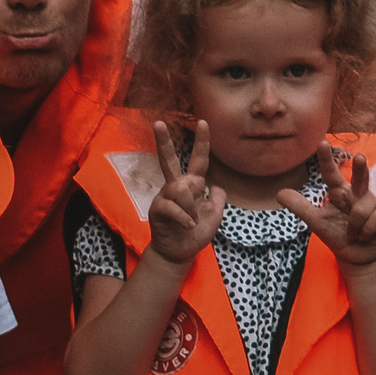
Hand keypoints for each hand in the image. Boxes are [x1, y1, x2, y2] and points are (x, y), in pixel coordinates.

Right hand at [146, 117, 223, 264]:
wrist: (181, 253)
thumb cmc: (196, 233)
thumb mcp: (215, 215)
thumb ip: (218, 199)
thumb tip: (216, 185)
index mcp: (192, 185)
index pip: (199, 160)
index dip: (202, 142)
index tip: (203, 121)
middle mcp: (176, 187)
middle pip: (169, 160)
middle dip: (164, 141)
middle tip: (158, 123)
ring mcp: (165, 197)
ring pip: (181, 188)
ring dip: (192, 208)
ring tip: (193, 222)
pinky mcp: (157, 210)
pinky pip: (173, 207)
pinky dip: (185, 218)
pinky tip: (189, 225)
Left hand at [282, 146, 375, 268]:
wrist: (356, 257)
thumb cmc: (337, 235)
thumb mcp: (316, 221)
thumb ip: (300, 206)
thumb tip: (278, 193)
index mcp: (339, 192)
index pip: (331, 173)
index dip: (326, 159)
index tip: (321, 142)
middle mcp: (357, 193)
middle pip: (360, 177)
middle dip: (361, 168)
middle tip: (360, 157)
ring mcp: (373, 202)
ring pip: (360, 210)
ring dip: (353, 228)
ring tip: (353, 234)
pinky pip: (370, 222)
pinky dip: (363, 233)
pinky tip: (364, 236)